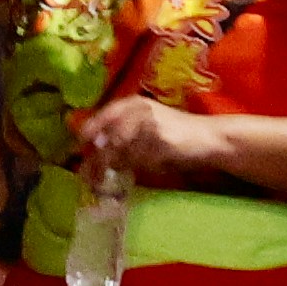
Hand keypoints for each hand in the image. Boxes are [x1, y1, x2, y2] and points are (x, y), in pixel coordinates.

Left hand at [70, 96, 221, 185]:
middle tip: (88, 178)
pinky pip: (139, 161)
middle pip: (108, 138)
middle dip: (96, 161)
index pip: (103, 117)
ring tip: (105, 181)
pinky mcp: (161, 141)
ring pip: (121, 153)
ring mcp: (151, 124)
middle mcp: (140, 110)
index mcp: (133, 104)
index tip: (78, 149)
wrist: (208, 137)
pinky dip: (136, 170)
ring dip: (113, 169)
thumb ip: (120, 135)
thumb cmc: (173, 133)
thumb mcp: (144, 128)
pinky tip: (141, 172)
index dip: (88, 132)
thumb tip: (92, 151)